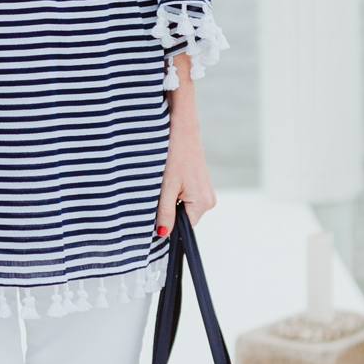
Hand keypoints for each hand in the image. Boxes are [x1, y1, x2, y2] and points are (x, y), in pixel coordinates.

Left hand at [156, 72, 215, 236]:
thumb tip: (162, 234)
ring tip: (165, 183)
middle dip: (169, 211)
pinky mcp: (201, 184)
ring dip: (171, 201)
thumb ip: (165, 213)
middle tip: (158, 193)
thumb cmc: (175, 155)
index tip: (154, 217)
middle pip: (184, 218)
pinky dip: (175, 193)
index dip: (168, 225)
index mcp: (202, 203)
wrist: (182, 129)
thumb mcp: (166, 187)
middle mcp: (209, 200)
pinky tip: (170, 179)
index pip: (184, 228)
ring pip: (184, 207)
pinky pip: (186, 198)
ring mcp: (206, 192)